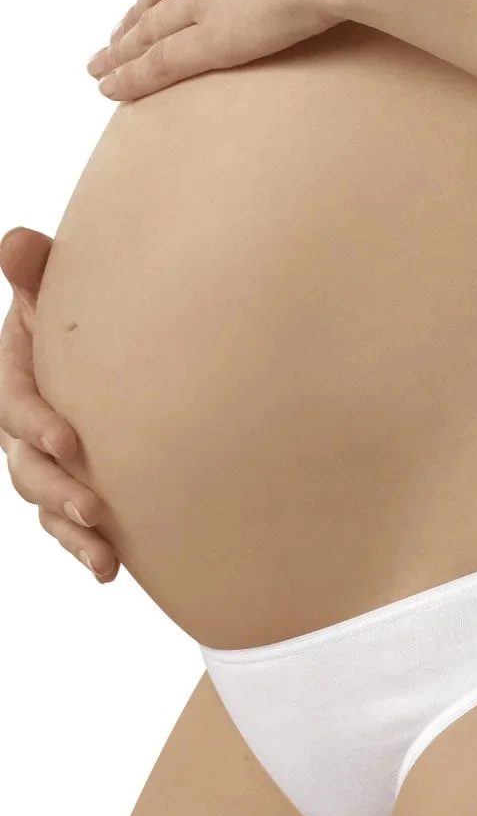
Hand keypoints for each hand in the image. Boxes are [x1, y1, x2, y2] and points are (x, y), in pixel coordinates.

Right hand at [1, 228, 119, 581]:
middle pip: (26, 467)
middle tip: (94, 508)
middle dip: (57, 489)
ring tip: (106, 558)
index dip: (35, 423)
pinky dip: (86, 550)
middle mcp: (22, 429)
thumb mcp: (62, 290)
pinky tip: (112, 571)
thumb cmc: (89, 318)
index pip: (15, 404)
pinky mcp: (72, 494)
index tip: (68, 441)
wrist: (123, 353)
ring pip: (46, 507)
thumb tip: (19, 244)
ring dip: (73, 534)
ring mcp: (46, 467)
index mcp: (16, 377)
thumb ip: (37, 272)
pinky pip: (68, 529)